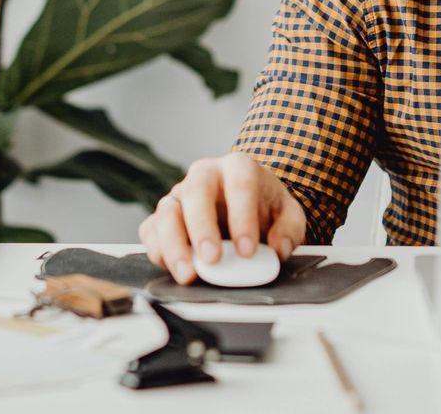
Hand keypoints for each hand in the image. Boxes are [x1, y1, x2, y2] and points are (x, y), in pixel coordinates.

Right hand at [139, 152, 306, 284]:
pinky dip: (158, 251)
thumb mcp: (288, 214)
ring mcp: (180, 194)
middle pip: (195, 192)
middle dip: (202, 228)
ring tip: (188, 274)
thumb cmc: (265, 207)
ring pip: (166, 211)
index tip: (248, 251)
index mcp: (238, 167)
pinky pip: (151, 231)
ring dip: (174, 245)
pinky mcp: (163, 216)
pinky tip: (174, 269)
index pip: (239, 185)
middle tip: (212, 259)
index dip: (242, 218)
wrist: (246, 205)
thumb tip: (277, 249)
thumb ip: (289, 229)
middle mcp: (204, 175)